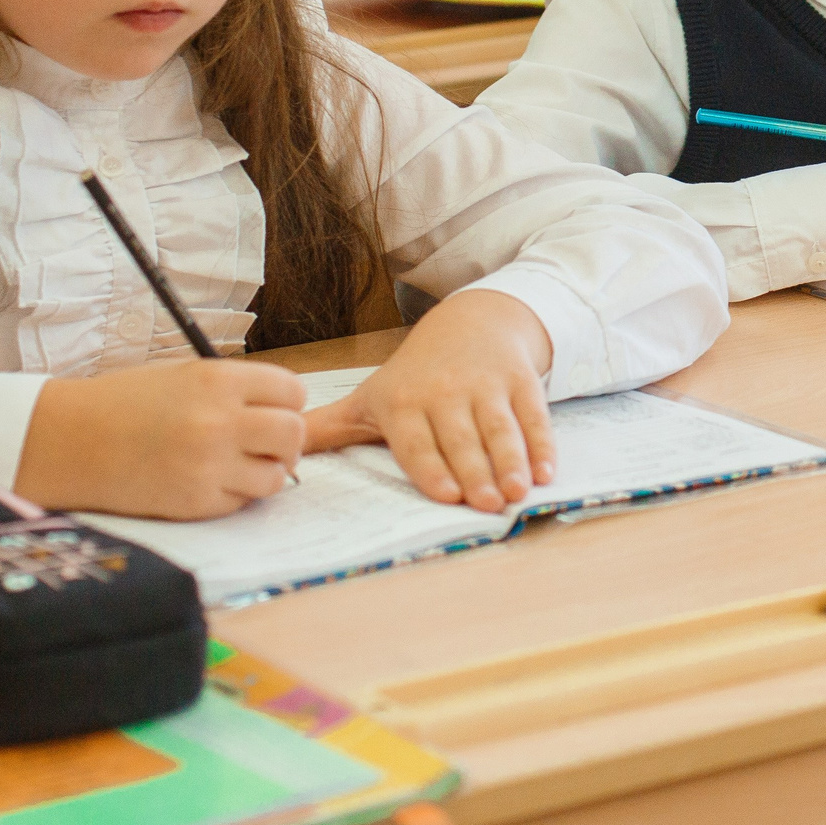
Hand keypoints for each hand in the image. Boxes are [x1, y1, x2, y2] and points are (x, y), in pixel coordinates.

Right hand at [14, 359, 304, 518]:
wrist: (70, 440)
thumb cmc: (124, 403)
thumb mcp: (184, 375)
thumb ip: (235, 390)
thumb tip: (283, 411)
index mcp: (218, 380)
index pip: (292, 391)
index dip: (287, 402)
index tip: (275, 410)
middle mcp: (220, 421)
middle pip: (293, 433)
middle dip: (285, 440)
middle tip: (267, 444)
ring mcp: (210, 465)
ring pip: (276, 476)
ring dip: (264, 472)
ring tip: (237, 465)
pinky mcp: (196, 502)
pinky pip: (242, 502)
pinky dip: (234, 495)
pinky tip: (207, 480)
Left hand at [303, 290, 553, 510]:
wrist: (472, 321)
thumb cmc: (415, 373)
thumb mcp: (370, 396)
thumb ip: (329, 429)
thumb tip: (278, 456)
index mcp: (404, 403)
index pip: (417, 441)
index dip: (433, 467)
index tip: (448, 494)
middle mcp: (445, 392)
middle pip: (461, 439)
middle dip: (476, 471)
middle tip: (487, 503)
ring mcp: (485, 385)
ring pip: (499, 428)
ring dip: (512, 460)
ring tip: (519, 490)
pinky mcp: (519, 381)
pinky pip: (533, 415)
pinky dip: (542, 443)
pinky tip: (547, 469)